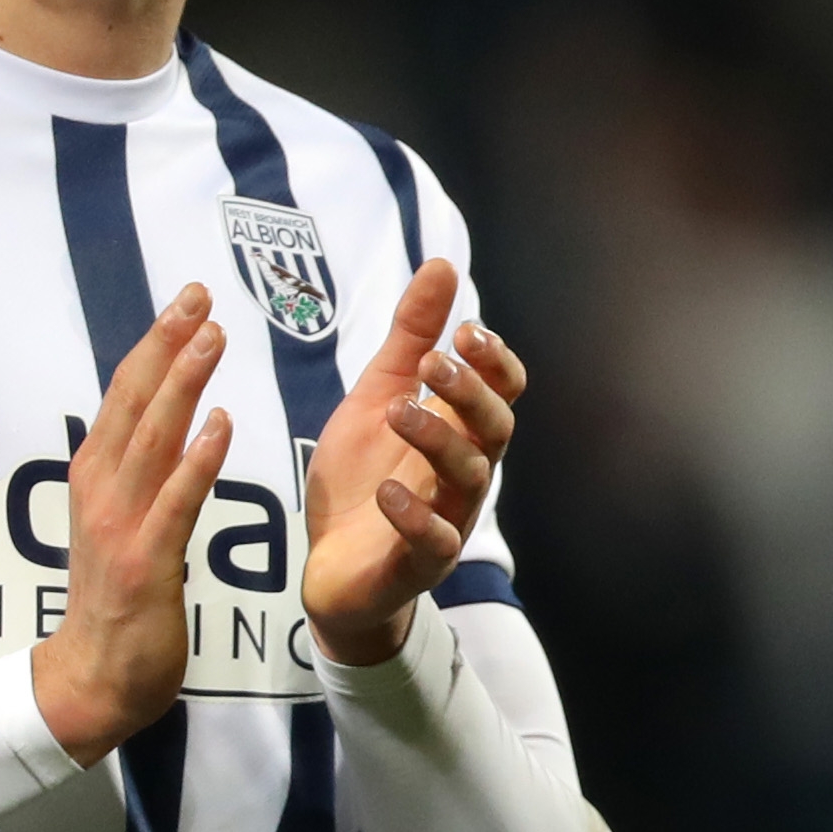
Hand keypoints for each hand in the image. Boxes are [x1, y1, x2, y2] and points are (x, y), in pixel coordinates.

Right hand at [29, 284, 231, 764]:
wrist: (94, 676)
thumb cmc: (116, 600)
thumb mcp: (119, 521)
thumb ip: (138, 473)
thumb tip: (169, 422)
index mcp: (95, 475)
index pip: (125, 394)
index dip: (155, 343)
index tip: (186, 301)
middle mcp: (101, 489)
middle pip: (134, 402)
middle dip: (167, 344)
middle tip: (199, 296)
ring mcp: (119, 524)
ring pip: (152, 440)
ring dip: (182, 385)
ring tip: (211, 339)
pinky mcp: (146, 562)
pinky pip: (174, 502)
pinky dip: (195, 461)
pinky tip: (220, 425)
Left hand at [302, 257, 523, 667]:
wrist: (331, 567)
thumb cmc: (362, 479)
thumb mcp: (376, 397)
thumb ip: (408, 338)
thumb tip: (441, 264)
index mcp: (459, 431)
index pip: (502, 390)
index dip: (493, 361)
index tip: (465, 330)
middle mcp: (464, 473)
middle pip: (496, 429)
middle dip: (470, 392)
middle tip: (433, 362)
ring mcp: (447, 519)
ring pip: (468, 477)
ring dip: (438, 438)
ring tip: (399, 410)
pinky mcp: (418, 563)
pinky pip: (433, 542)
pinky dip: (413, 515)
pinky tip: (387, 491)